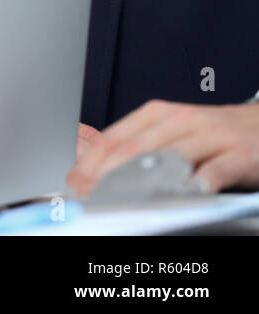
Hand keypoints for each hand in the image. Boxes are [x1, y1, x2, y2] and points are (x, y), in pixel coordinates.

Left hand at [66, 100, 258, 195]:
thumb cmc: (212, 132)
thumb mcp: (172, 131)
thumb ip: (139, 147)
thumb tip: (94, 169)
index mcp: (156, 114)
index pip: (112, 138)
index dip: (88, 164)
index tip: (74, 185)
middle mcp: (180, 120)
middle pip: (133, 150)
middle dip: (104, 177)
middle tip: (89, 198)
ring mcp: (210, 135)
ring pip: (168, 157)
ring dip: (141, 181)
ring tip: (121, 199)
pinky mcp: (239, 153)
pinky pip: (215, 169)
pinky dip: (198, 182)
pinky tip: (185, 193)